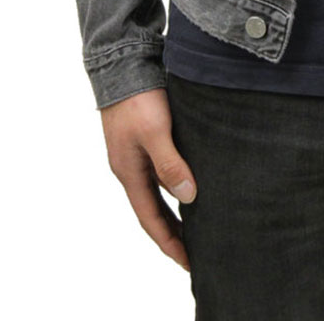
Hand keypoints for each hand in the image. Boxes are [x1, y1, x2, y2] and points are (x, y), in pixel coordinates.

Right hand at [100, 87, 196, 271]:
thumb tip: (189, 197)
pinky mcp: (146, 136)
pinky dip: (177, 183)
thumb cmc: (137, 98)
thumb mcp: (155, 132)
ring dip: (177, 208)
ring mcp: (137, 152)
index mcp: (129, 171)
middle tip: (199, 251)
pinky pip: (163, 169)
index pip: (151, 219)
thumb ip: (170, 164)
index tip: (189, 262)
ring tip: (201, 222)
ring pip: (159, 189)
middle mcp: (131, 166)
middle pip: (154, 209)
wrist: (122, 61)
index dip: (169, 242)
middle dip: (174, 232)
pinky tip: (194, 182)